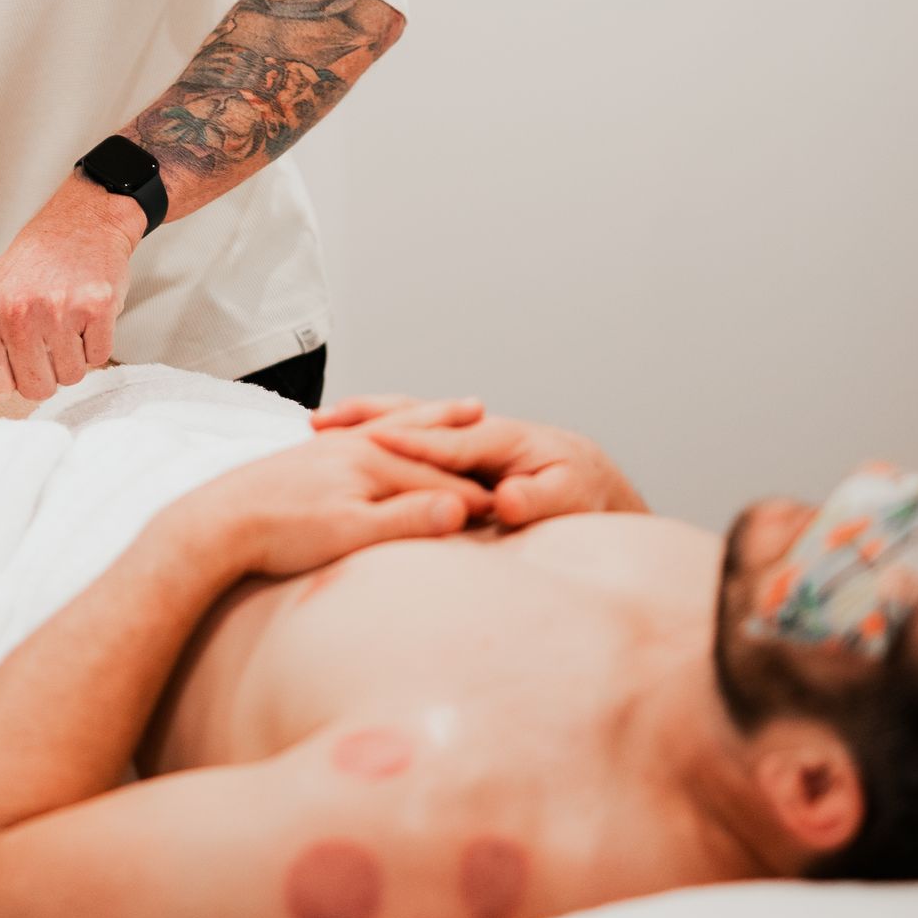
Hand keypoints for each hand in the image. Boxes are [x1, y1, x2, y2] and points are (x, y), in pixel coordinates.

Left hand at [0, 179, 141, 402]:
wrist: (81, 221)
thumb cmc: (36, 261)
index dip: (10, 379)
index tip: (17, 360)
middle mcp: (17, 313)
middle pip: (36, 389)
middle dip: (46, 369)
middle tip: (48, 334)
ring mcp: (58, 310)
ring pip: (71, 376)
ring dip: (73, 355)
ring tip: (67, 319)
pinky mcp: (96, 307)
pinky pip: (98, 356)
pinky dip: (96, 342)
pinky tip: (85, 314)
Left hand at [177, 426, 488, 581]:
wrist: (216, 523)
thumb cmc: (283, 533)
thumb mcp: (352, 533)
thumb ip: (408, 518)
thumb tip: (462, 507)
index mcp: (372, 462)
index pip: (439, 479)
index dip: (475, 492)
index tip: (510, 502)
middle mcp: (353, 446)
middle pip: (414, 439)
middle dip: (448, 427)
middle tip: (483, 411)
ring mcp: (329, 449)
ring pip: (387, 431)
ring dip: (416, 419)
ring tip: (439, 408)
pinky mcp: (309, 458)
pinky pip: (359, 437)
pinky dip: (381, 431)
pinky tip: (376, 437)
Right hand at [314, 397, 645, 524]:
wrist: (595, 482)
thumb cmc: (583, 495)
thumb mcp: (569, 500)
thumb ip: (538, 501)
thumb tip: (508, 500)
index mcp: (503, 440)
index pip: (449, 442)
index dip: (411, 443)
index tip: (373, 444)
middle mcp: (479, 430)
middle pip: (415, 417)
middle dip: (369, 418)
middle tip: (323, 420)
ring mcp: (466, 436)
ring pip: (408, 418)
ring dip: (366, 420)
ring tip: (322, 423)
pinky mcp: (459, 448)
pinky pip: (410, 433)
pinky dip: (377, 431)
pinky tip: (348, 440)